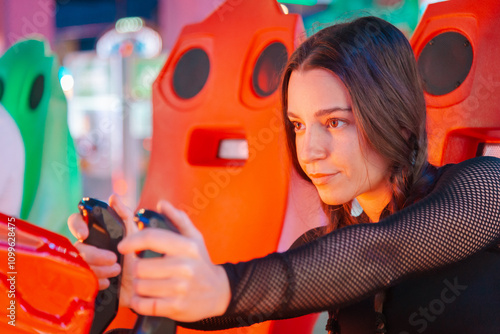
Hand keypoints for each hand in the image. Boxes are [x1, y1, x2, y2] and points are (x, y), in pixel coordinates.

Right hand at [67, 194, 137, 306]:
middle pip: (77, 247)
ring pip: (79, 265)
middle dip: (94, 254)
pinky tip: (108, 283)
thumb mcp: (134, 234)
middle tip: (113, 259)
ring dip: (98, 268)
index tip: (85, 233)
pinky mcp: (84, 282)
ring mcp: (84, 265)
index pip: (76, 221)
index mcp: (95, 232)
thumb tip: (113, 197)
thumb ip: (125, 215)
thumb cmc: (138, 255)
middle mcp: (86, 247)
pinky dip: (95, 282)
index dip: (76, 225)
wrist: (144, 283)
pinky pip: (80, 281)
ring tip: (117, 271)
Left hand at [118, 200, 230, 321]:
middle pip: (140, 267)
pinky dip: (140, 303)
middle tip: (142, 270)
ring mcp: (180, 288)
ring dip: (139, 287)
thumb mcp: (195, 239)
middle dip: (136, 269)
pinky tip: (146, 298)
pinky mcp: (176, 307)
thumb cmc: (201, 263)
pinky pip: (145, 305)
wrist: (219, 292)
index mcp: (187, 246)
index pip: (152, 238)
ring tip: (148, 284)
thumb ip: (178, 219)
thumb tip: (162, 203)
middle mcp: (184, 266)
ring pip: (140, 286)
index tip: (123, 246)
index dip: (132, 241)